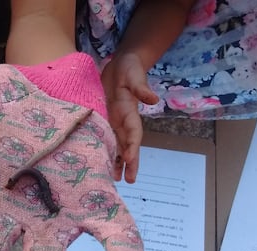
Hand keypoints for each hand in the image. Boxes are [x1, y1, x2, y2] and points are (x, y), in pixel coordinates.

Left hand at [101, 52, 158, 182]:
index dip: (132, 148)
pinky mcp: (106, 118)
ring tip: (115, 178)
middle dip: (129, 163)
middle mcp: (124, 121)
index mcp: (130, 113)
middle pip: (128, 146)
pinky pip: (107, 137)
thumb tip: (154, 99)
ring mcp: (115, 121)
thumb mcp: (135, 77)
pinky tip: (102, 160)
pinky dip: (106, 149)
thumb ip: (141, 88)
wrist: (121, 64)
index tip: (130, 160)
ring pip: (118, 145)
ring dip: (118, 161)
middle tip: (128, 181)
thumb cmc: (129, 69)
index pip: (133, 134)